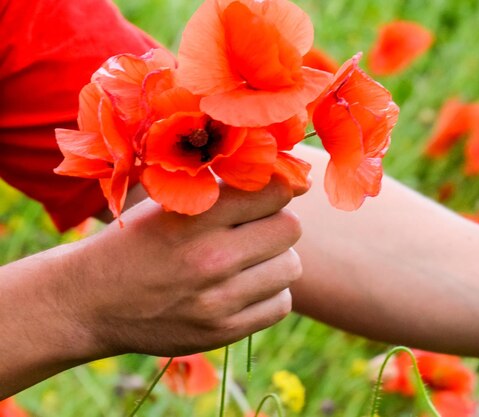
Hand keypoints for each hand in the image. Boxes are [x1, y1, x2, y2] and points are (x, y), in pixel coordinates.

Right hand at [61, 178, 302, 357]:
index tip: (271, 192)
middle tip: (256, 228)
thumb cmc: (136, 242)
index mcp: (195, 218)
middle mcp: (211, 259)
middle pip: (290, 229)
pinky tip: (244, 288)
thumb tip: (289, 183)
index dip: (278, 188)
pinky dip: (270, 294)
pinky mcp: (223, 332)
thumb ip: (221, 190)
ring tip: (248, 260)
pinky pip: (280, 304)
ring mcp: (218, 301)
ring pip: (291, 267)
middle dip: (277, 223)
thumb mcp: (168, 204)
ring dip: (276, 260)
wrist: (91, 302)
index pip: (274, 192)